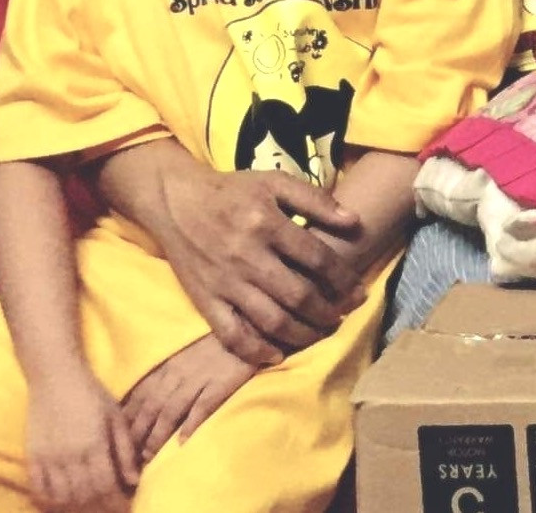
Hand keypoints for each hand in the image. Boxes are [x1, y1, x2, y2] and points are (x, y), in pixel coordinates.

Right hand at [27, 365, 138, 511]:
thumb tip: (134, 480)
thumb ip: (125, 449)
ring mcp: (48, 458)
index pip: (106, 486)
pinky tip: (63, 501)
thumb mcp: (115, 416)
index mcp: (94, 443)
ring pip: (63, 498)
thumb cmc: (91, 393)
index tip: (125, 506)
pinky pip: (39, 490)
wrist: (55, 376)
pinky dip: (51, 501)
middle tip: (110, 508)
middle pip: (85, 496)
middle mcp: (70, 455)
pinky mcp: (32, 457)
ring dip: (78, 506)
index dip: (117, 501)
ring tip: (90, 505)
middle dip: (100, 507)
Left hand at [122, 334, 256, 461]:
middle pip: (151, 406)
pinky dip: (191, 423)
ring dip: (157, 434)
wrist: (245, 328)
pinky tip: (183, 441)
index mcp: (167, 366)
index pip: (140, 396)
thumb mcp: (181, 356)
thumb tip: (135, 403)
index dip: (127, 420)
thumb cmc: (212, 344)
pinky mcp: (220, 383)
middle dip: (138, 433)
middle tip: (128, 458)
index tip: (118, 441)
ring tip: (149, 456)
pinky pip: (203, 405)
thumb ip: (162, 376)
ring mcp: (199, 378)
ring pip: (171, 409)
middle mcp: (178, 373)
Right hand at [157, 165, 365, 365]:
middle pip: (298, 294)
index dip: (343, 278)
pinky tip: (276, 353)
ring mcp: (225, 282)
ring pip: (270, 320)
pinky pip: (231, 334)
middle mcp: (247, 255)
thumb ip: (315, 200)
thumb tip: (354, 220)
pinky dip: (255, 350)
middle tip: (344, 316)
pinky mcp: (205, 300)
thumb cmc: (232, 190)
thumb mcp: (275, 182)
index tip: (359, 291)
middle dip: (328, 311)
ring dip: (302, 334)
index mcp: (267, 222)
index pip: (316, 257)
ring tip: (320, 333)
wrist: (176, 200)